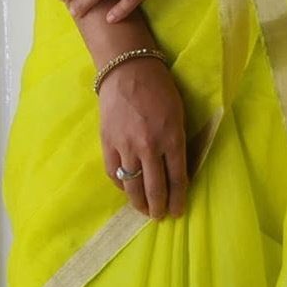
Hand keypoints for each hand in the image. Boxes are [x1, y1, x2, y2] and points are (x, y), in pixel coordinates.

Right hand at [99, 55, 187, 218]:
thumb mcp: (178, 113)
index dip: (178, 199)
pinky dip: (121, 185)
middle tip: (160, 216)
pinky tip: (127, 189)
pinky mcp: (108, 144)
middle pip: (155, 188)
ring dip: (139, 203)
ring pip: (133, 186)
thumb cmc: (160, 88)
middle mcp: (150, 147)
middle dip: (159, 207)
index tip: (177, 211)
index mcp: (172, 137)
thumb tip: (179, 169)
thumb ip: (178, 141)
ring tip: (144, 210)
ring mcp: (126, 147)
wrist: (128, 70)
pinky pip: (114, 174)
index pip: (178, 178)